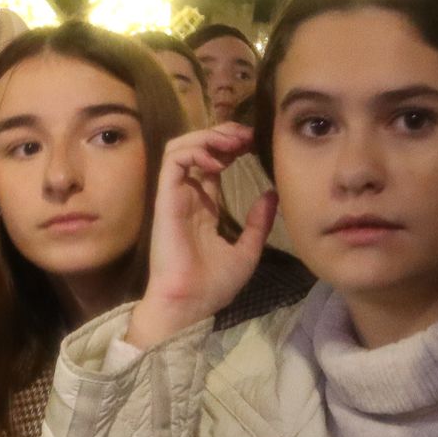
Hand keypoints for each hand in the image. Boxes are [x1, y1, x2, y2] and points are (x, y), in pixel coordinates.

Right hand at [122, 125, 278, 350]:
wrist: (191, 303)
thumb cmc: (213, 284)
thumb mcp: (247, 250)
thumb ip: (258, 222)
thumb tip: (272, 195)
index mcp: (203, 206)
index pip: (212, 163)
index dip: (230, 147)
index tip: (253, 145)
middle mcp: (187, 196)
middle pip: (196, 148)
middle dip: (221, 134)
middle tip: (246, 136)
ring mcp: (174, 195)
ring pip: (180, 147)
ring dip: (207, 136)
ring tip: (233, 143)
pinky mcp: (166, 198)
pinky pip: (173, 161)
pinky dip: (195, 151)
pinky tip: (219, 161)